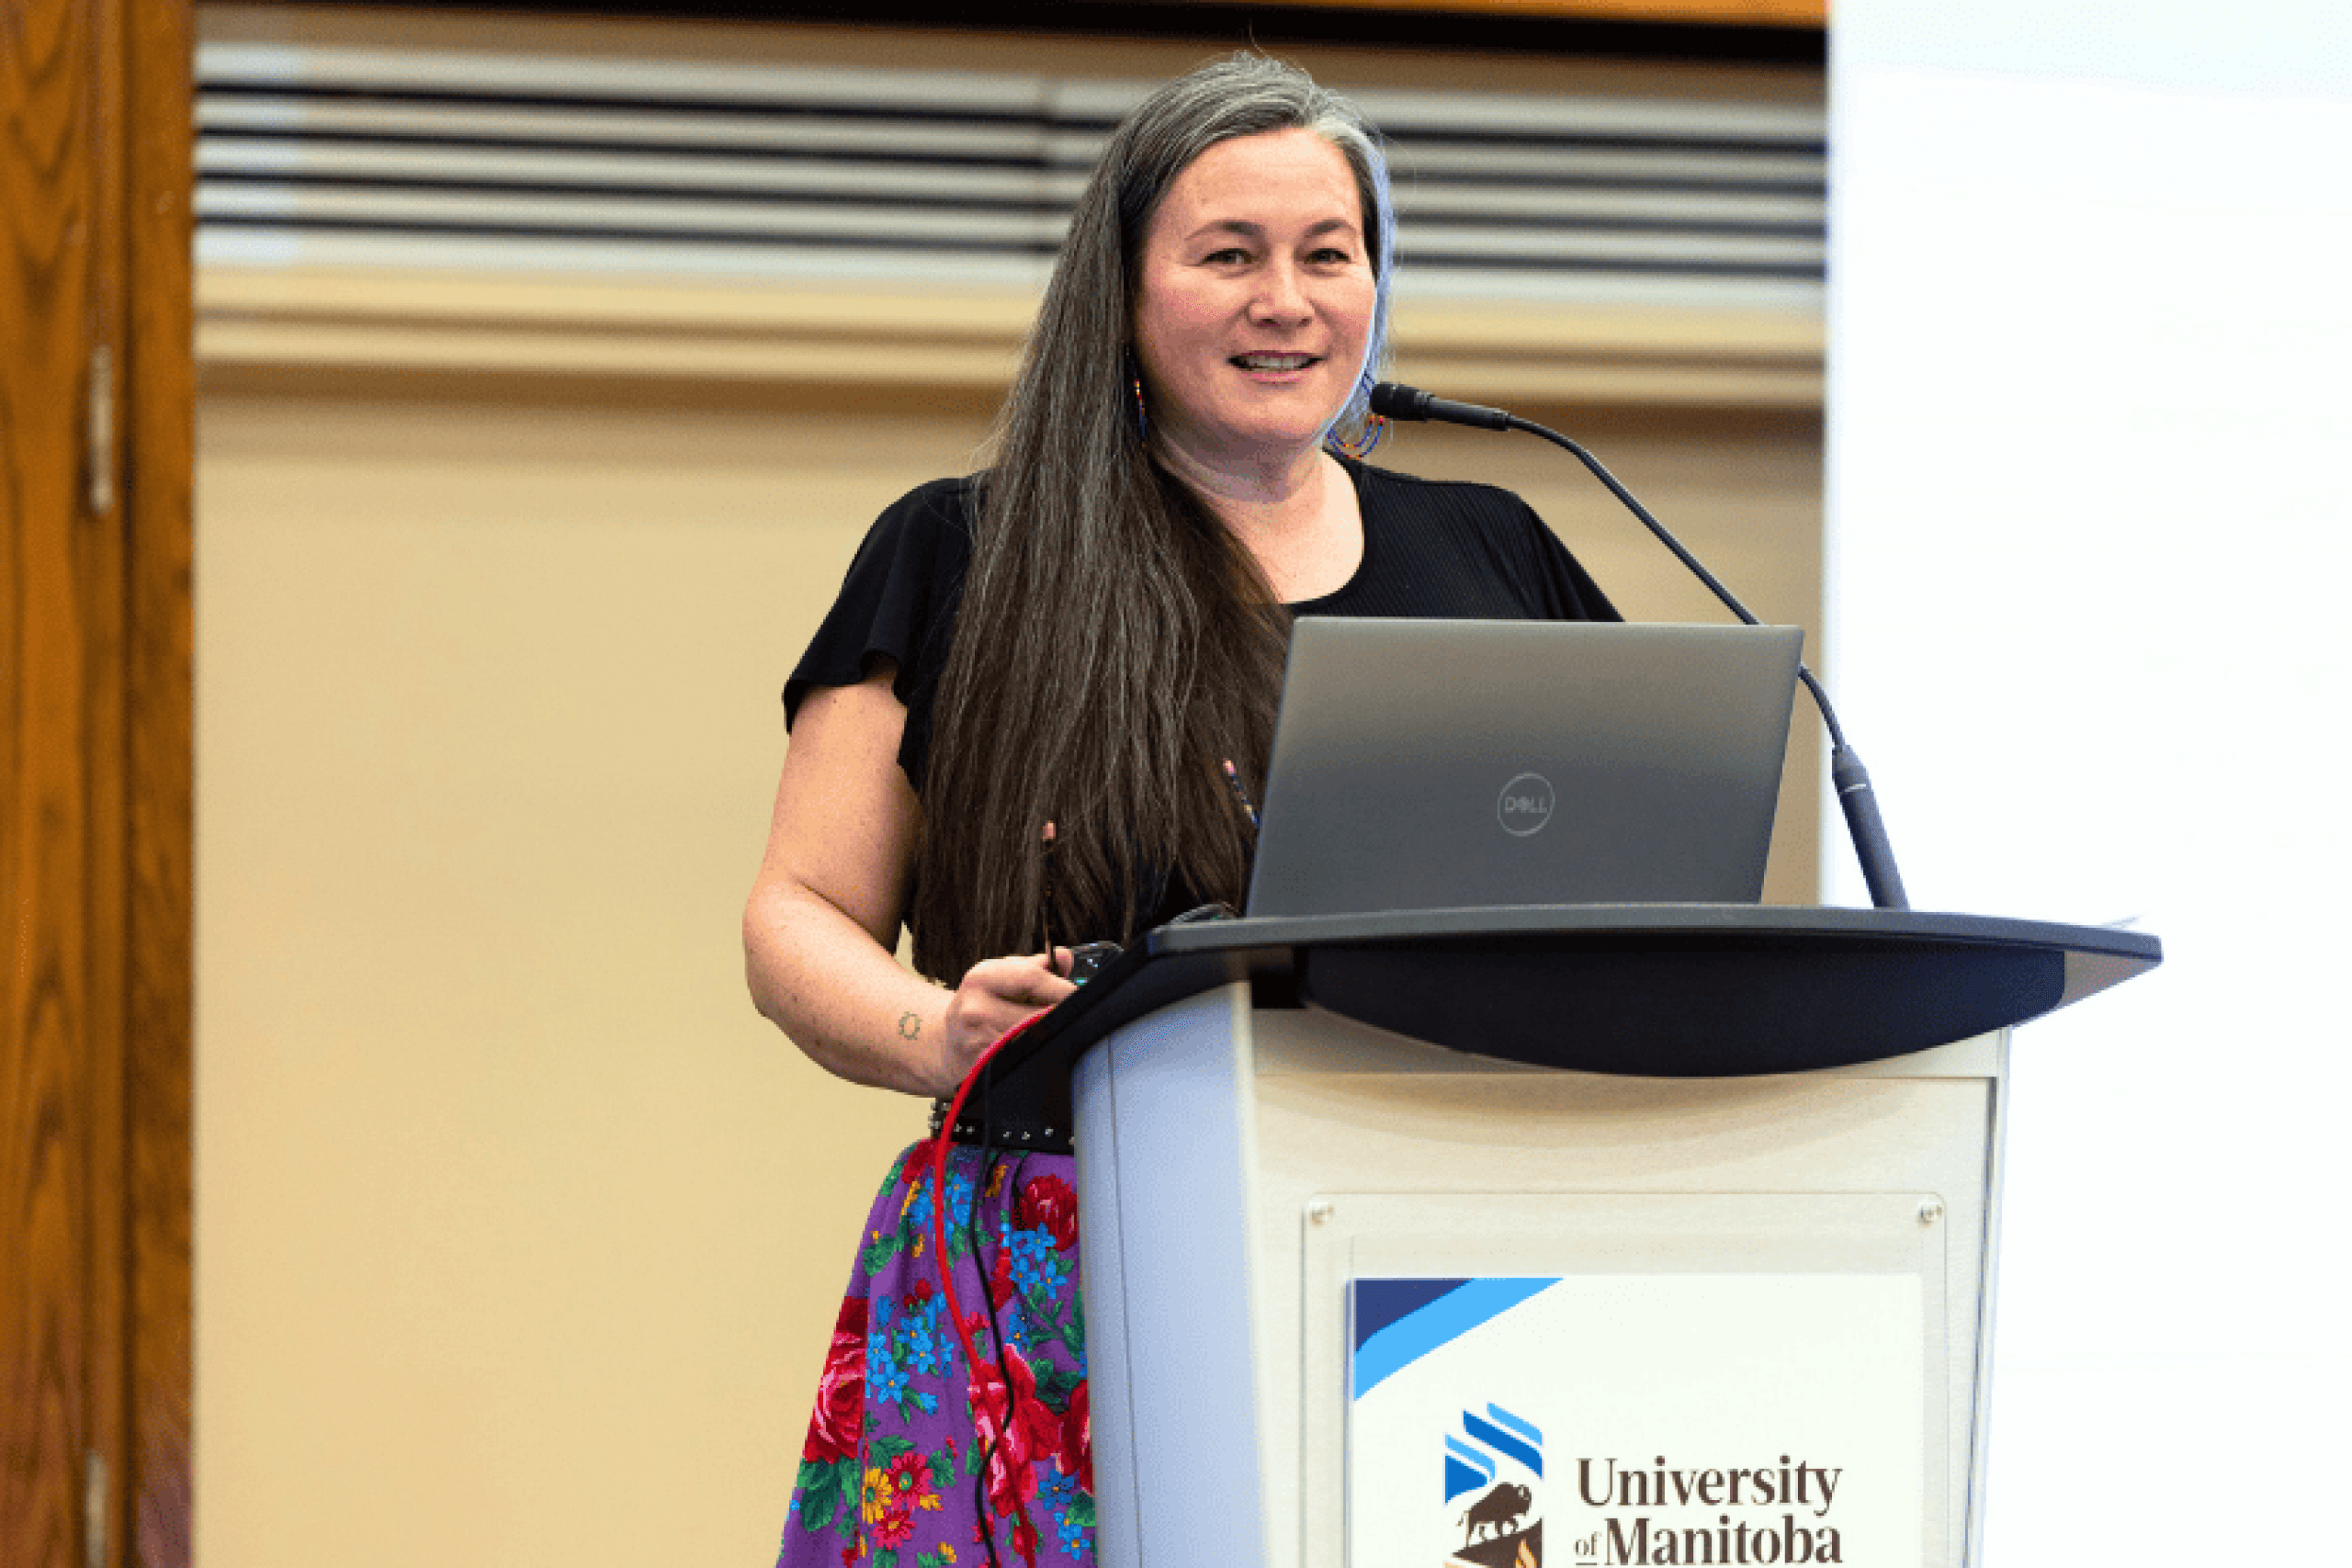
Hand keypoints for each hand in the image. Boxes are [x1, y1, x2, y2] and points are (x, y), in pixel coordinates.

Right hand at [934, 950, 1076, 1094]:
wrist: (948, 1040)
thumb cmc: (980, 1003)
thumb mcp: (1001, 976)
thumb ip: (1036, 966)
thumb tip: (1065, 957)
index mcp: (981, 978)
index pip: (1032, 978)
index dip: (1061, 987)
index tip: (1076, 995)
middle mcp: (975, 1008)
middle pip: (1037, 1012)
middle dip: (1057, 1014)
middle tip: (1066, 1015)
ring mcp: (978, 1040)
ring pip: (1034, 1037)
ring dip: (1047, 1034)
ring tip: (1041, 1029)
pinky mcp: (985, 1065)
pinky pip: (1024, 1057)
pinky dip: (1034, 1051)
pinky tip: (1028, 1046)